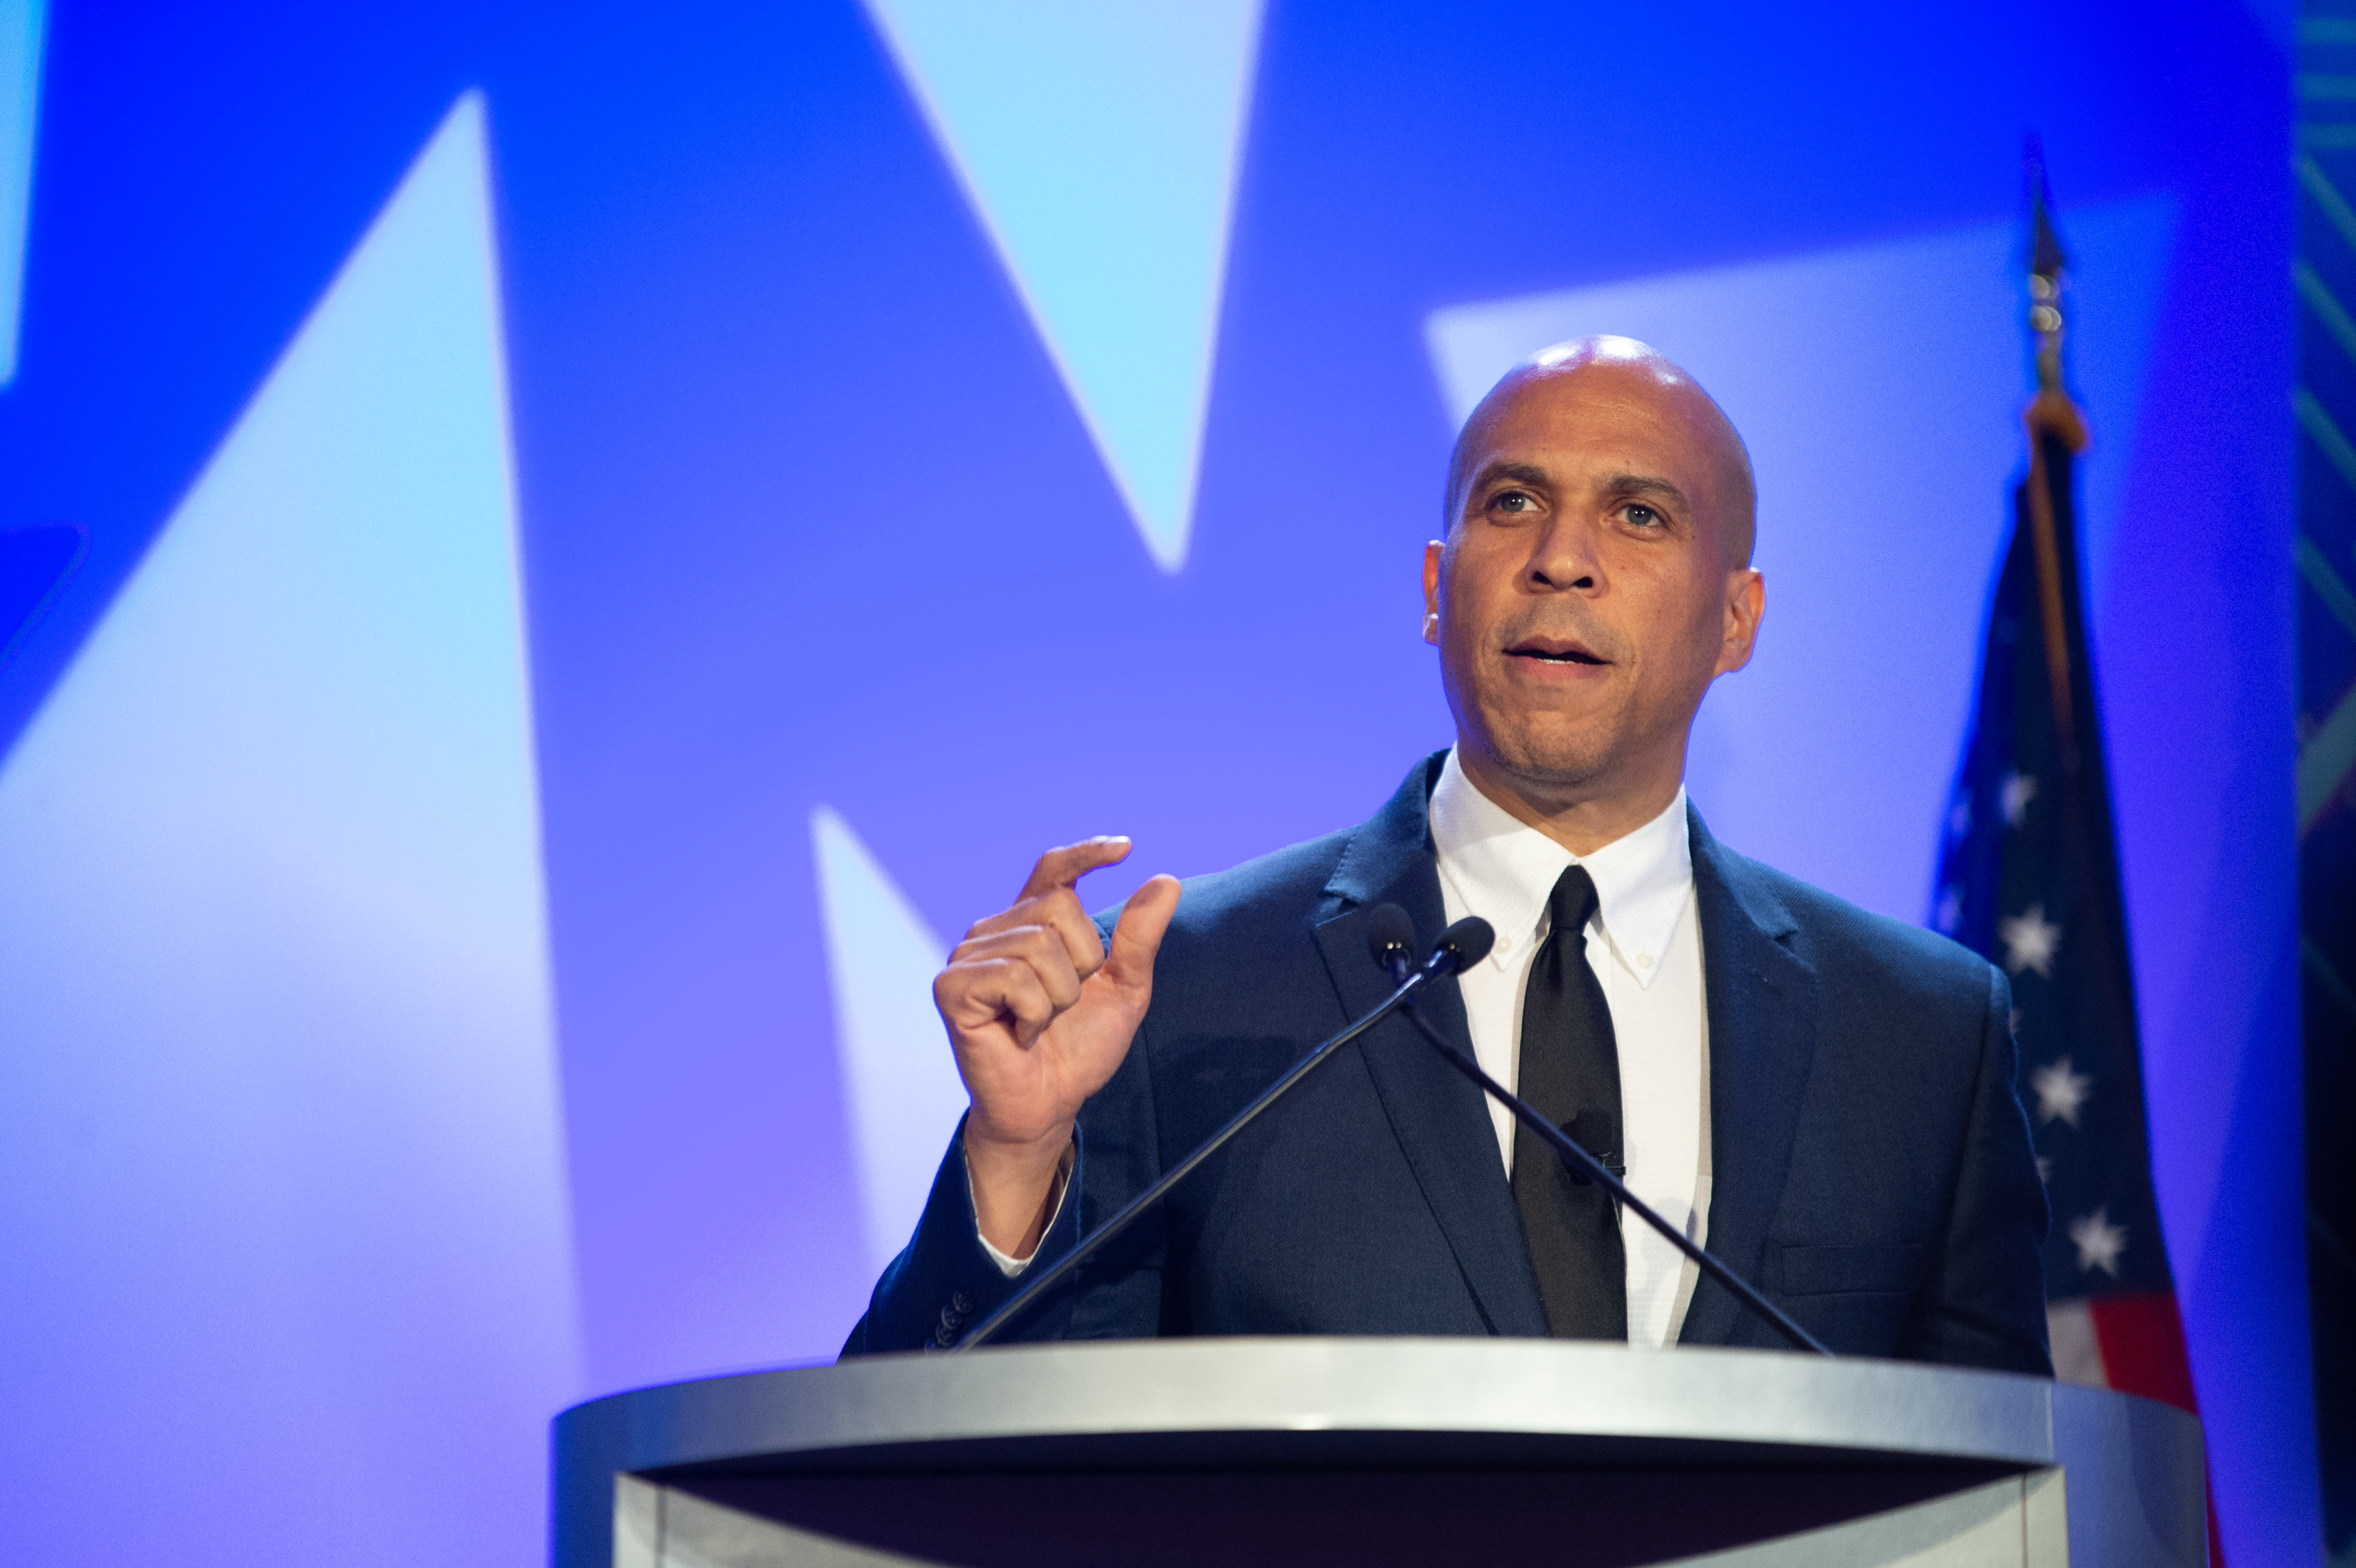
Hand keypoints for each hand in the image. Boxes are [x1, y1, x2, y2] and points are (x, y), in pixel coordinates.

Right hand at [935, 838, 1179, 1254]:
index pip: (1054, 869)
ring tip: (1040, 1023)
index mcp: (1033, 924)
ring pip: (1038, 945)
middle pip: (1058, 907)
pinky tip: (1019, 1033)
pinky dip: (1032, 1012)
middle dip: (1081, 963)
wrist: (1048, 1105)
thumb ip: (1139, 938)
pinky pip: (1012, 977)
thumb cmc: (1078, 1048)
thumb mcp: (1124, 990)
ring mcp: (968, 956)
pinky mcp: (952, 987)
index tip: (1125, 850)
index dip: (1086, 853)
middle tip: (1063, 1005)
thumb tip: (1166, 881)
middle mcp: (995, 930)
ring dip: (1057, 997)